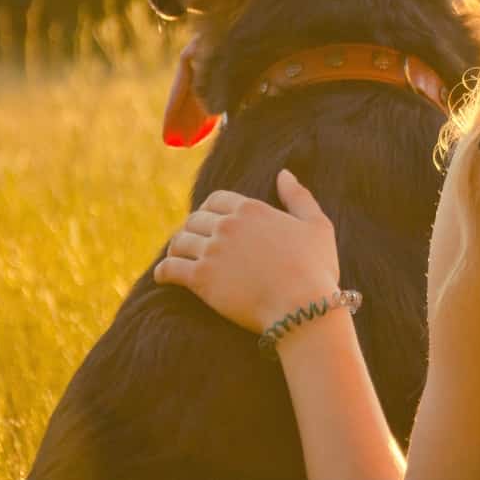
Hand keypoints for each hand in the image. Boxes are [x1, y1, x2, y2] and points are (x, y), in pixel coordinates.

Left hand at [154, 169, 340, 332]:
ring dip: (176, 249)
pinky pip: (169, 268)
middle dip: (192, 229)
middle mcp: (227, 225)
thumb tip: (284, 173)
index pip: (216, 199)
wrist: (302, 306)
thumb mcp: (317, 225)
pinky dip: (163, 271)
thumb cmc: (315, 268)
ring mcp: (212, 250)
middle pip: (195, 219)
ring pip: (179, 242)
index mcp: (251, 208)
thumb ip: (298, 196)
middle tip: (193, 242)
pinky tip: (163, 276)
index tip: (209, 222)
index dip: (209, 210)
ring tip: (177, 258)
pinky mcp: (201, 278)